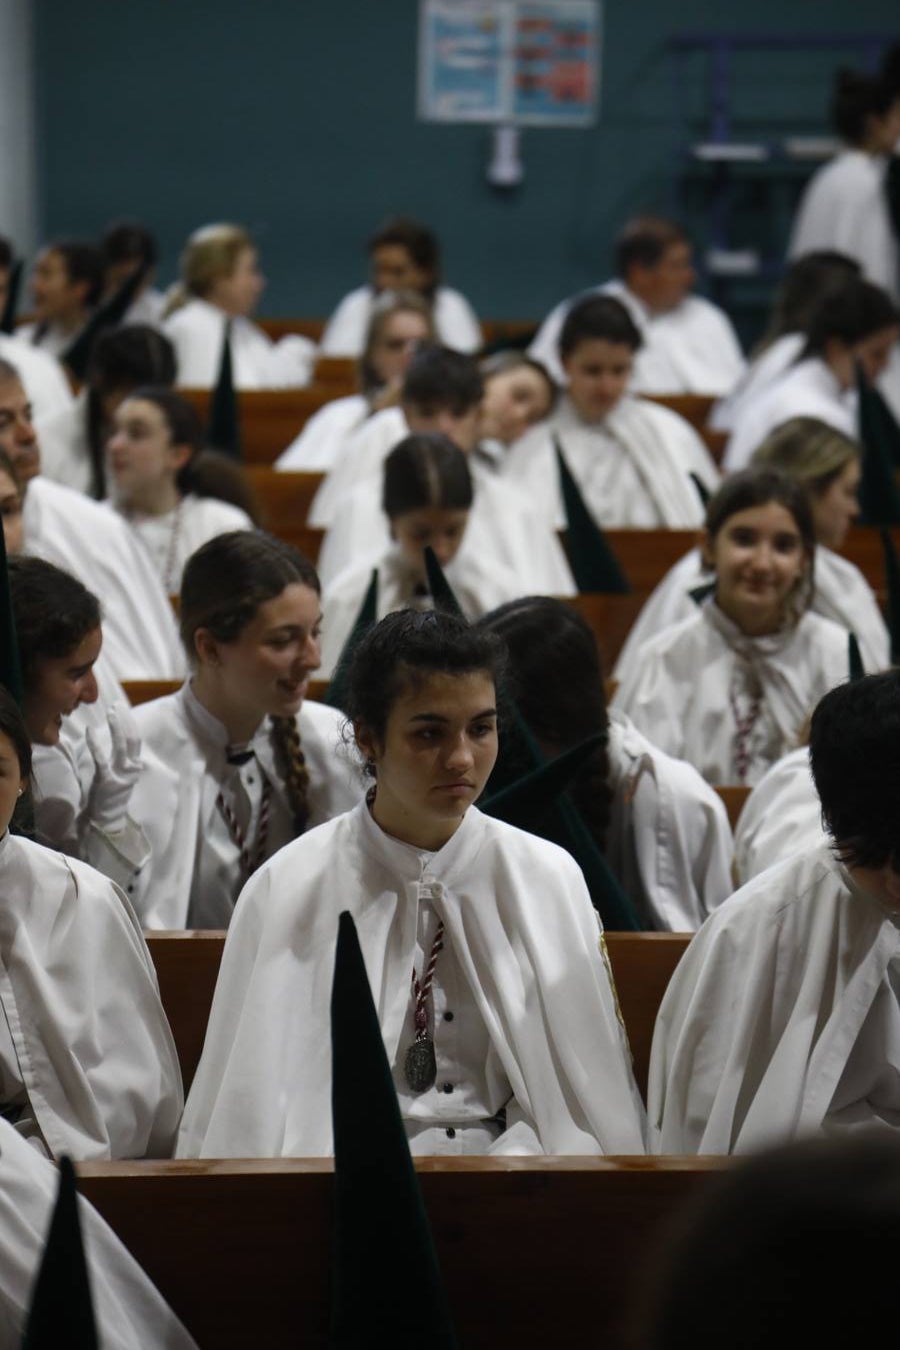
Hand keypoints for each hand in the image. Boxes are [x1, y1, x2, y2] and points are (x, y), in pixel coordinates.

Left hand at [86, 703, 142, 832]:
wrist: (107, 821)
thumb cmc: (111, 797)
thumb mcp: (122, 777)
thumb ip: (123, 761)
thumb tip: (119, 741)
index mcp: (135, 767)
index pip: (136, 740)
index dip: (130, 723)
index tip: (122, 708)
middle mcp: (132, 769)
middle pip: (132, 739)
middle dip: (125, 720)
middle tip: (116, 705)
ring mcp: (121, 775)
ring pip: (121, 745)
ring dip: (116, 726)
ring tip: (110, 713)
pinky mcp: (107, 780)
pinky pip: (101, 758)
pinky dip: (95, 743)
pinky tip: (90, 731)